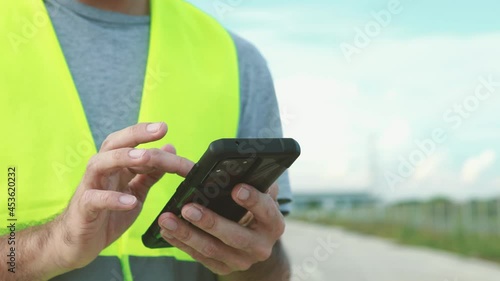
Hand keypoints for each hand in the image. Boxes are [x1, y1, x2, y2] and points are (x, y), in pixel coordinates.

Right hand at [54, 123, 193, 270]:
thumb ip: (150, 173)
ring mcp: (90, 188)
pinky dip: (112, 198)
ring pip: (99, 164)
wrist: (77, 243)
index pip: (128, 142)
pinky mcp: (83, 209)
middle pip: (113, 144)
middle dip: (136, 134)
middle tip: (159, 129)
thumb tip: (169, 149)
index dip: (145, 133)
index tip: (164, 127)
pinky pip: (95, 199)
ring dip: (122, 158)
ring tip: (145, 158)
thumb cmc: (107, 215)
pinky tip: (130, 201)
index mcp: (114, 166)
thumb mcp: (135, 192)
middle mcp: (101, 172)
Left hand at [158, 183, 284, 274]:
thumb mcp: (261, 195)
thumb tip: (239, 165)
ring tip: (167, 219)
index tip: (237, 189)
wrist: (254, 243)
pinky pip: (200, 257)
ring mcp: (242, 260)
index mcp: (273, 223)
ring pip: (212, 249)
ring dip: (187, 234)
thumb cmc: (254, 210)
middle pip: (235, 235)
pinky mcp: (223, 268)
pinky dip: (181, 243)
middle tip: (188, 208)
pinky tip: (167, 231)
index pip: (266, 210)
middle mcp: (261, 246)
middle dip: (210, 222)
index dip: (253, 200)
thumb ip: (255, 181)